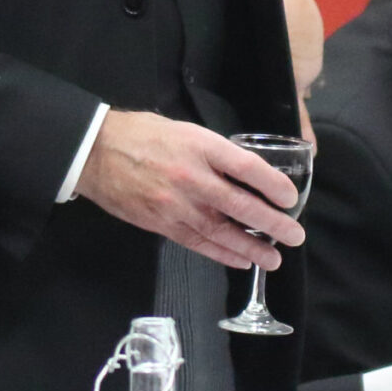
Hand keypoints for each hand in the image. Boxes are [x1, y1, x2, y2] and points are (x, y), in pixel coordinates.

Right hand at [72, 110, 304, 270]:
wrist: (95, 152)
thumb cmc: (141, 135)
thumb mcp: (183, 130)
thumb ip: (213, 151)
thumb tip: (243, 172)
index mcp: (200, 146)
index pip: (247, 168)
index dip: (273, 185)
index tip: (290, 198)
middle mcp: (192, 177)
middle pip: (241, 205)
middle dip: (273, 223)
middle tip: (295, 236)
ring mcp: (176, 205)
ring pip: (222, 231)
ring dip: (252, 248)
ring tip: (273, 259)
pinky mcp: (162, 224)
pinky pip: (198, 242)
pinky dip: (221, 253)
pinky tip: (240, 260)